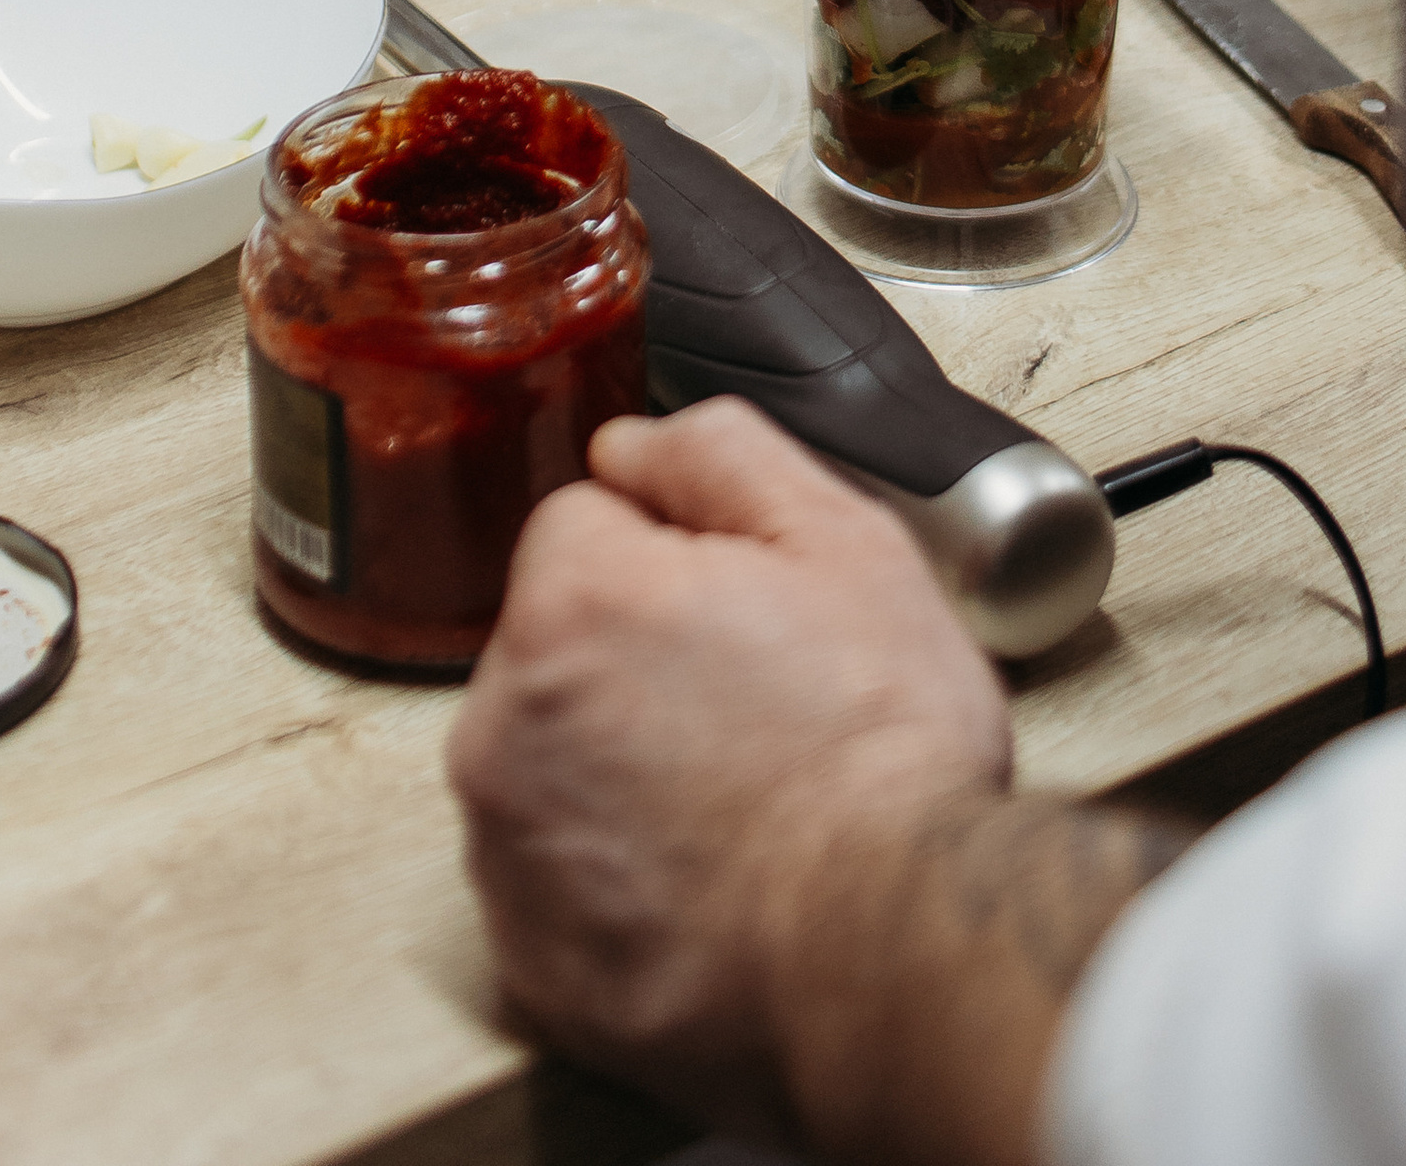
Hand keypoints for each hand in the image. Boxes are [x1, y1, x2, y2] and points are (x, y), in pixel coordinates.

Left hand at [450, 401, 1010, 1143]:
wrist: (901, 953)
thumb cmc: (884, 756)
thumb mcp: (844, 539)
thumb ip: (716, 451)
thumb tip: (629, 445)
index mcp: (571, 605)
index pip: (586, 522)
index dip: (677, 552)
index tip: (742, 610)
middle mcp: (504, 726)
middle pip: (561, 640)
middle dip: (639, 656)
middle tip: (756, 706)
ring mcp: (507, 855)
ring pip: (554, 756)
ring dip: (622, 763)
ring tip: (742, 800)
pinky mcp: (528, 961)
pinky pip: (557, 876)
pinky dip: (616, 875)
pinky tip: (709, 879)